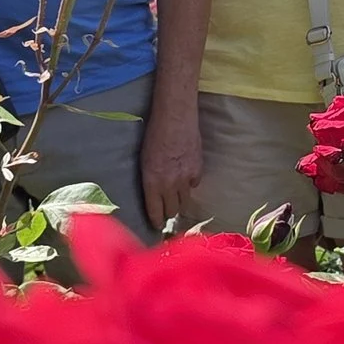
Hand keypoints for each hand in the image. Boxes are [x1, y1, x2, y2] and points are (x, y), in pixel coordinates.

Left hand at [138, 102, 201, 234]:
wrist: (175, 117)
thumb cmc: (154, 134)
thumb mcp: (145, 160)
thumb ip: (151, 180)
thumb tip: (154, 193)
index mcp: (152, 182)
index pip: (156, 211)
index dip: (156, 221)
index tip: (156, 226)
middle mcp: (170, 184)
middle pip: (172, 210)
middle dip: (168, 213)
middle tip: (166, 212)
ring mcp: (186, 178)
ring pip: (185, 201)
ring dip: (179, 201)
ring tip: (176, 199)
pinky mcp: (198, 170)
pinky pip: (194, 184)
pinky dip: (190, 183)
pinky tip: (185, 175)